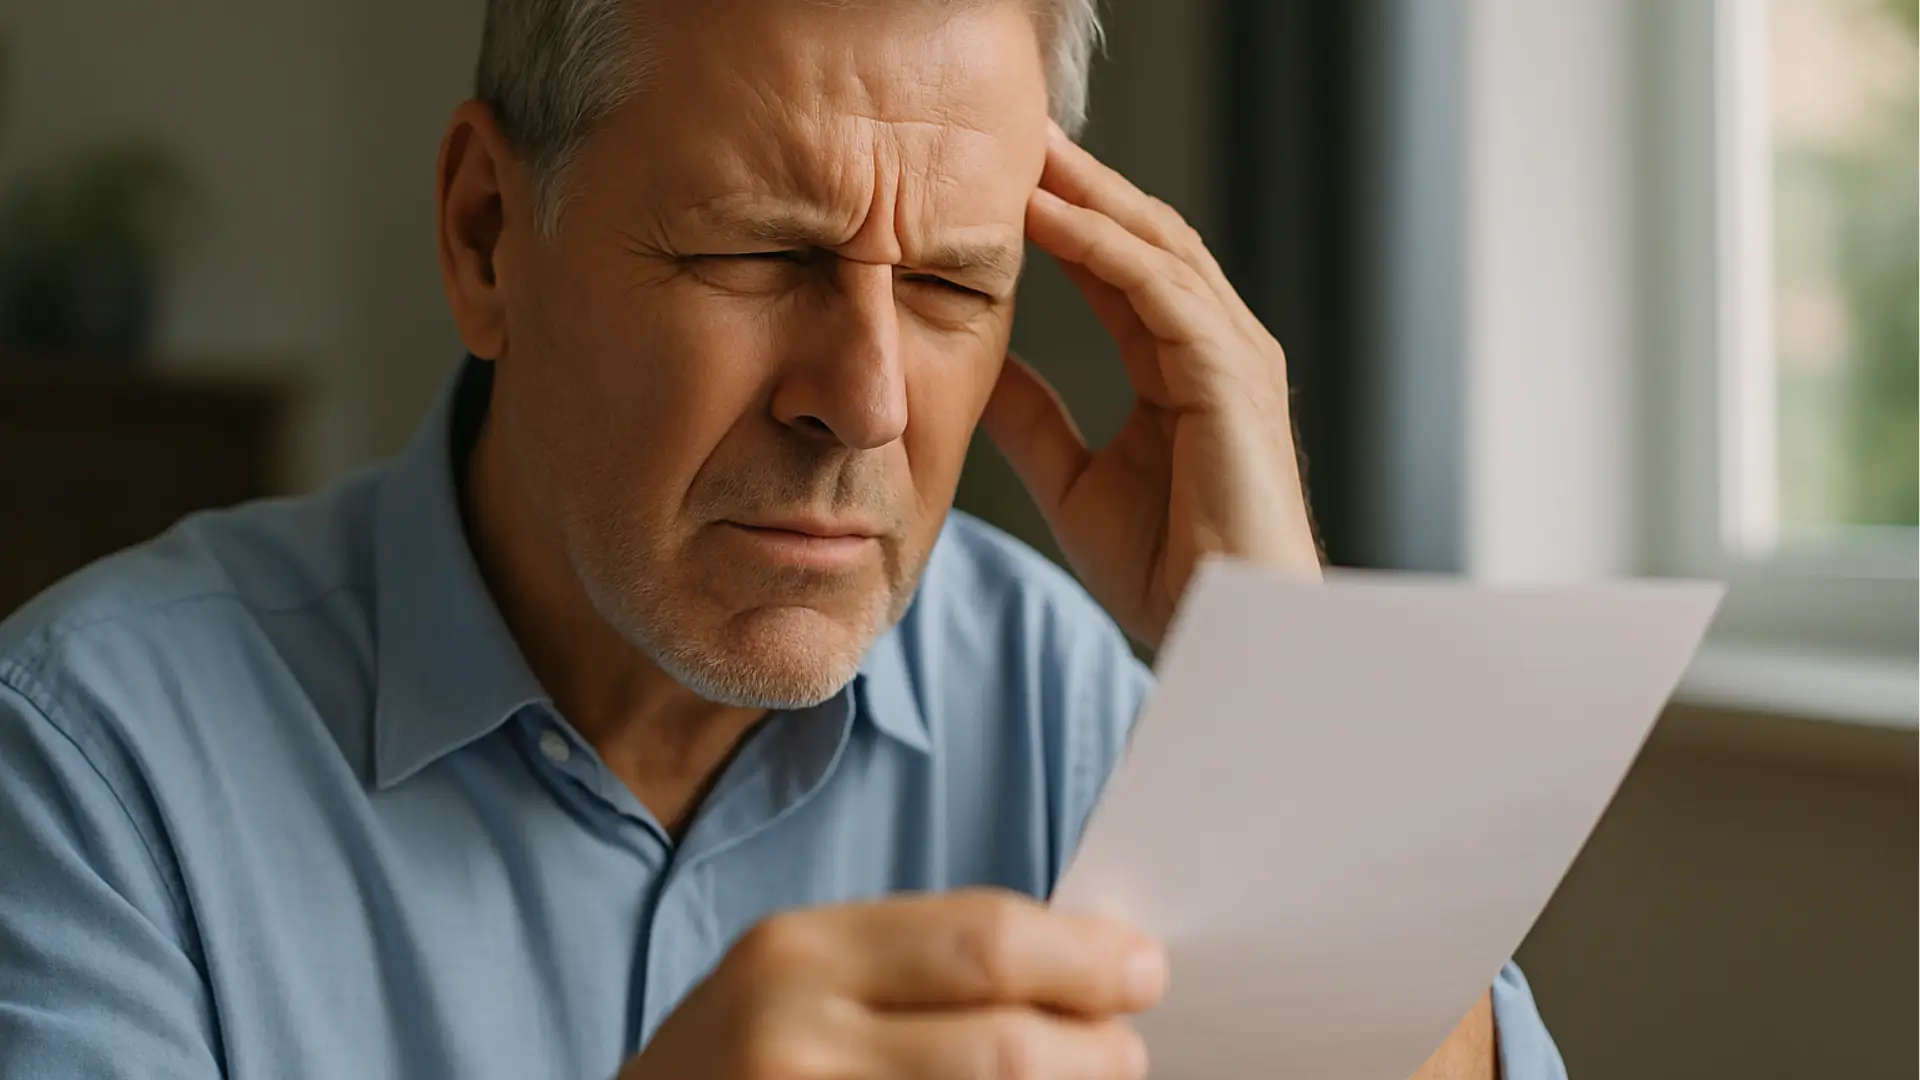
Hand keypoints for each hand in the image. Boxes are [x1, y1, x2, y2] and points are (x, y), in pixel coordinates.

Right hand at [618, 889, 1167, 1079]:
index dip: (1084, 959)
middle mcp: (794, 1043)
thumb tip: (1083, 964)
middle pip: (1003, 1050)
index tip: (1141, 968)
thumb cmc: (738, 1061)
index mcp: (796, 954)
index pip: (982, 941)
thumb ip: (916, 963)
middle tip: (1128, 1049)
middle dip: (1096, 1052)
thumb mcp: (795, 978)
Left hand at [983, 123, 1321, 649]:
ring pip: (1154, 244)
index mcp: (1182, 366)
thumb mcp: (1071, 481)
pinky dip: (1101, 246)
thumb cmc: (1166, 571)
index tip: (1000, 184)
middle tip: (1015, 135)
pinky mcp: (1228, 372)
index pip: (1120, 268)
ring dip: (1086, 194)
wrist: (1219, 629)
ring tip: (1022, 153)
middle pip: (1143, 236)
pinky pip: (1159, 288)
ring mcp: (1230, 353)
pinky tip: (1046, 216)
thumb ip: (1033, 420)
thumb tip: (979, 371)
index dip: (1064, 220)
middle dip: (1081, 182)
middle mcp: (1215, 346)